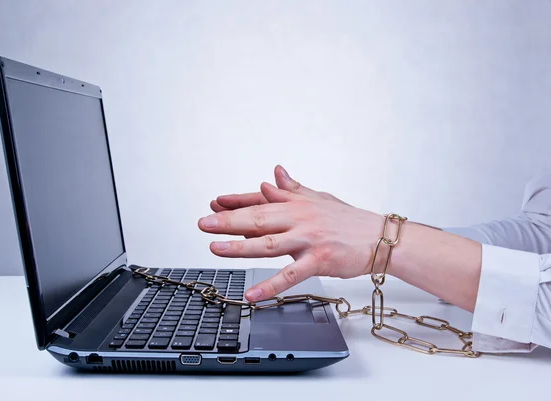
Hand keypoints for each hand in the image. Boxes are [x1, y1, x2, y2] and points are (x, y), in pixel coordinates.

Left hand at [199, 166, 384, 301]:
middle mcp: (300, 219)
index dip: (236, 202)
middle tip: (204, 223)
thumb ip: (293, 189)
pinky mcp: (319, 261)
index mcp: (297, 204)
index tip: (214, 203)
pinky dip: (270, 286)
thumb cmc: (349, 220)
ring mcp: (308, 240)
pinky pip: (290, 275)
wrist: (381, 238)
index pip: (261, 201)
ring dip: (240, 246)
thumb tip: (274, 174)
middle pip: (259, 219)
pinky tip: (252, 294)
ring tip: (215, 248)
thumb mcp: (319, 198)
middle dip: (228, 220)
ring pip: (268, 244)